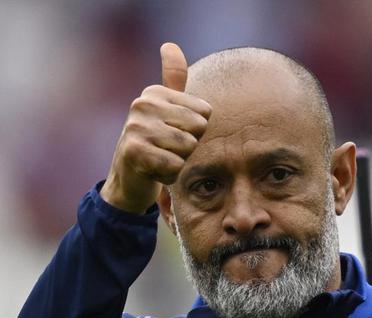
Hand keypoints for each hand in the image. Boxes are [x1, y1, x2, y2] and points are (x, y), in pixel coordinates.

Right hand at [100, 43, 211, 213]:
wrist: (128, 180)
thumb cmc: (155, 144)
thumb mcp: (166, 110)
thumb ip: (173, 80)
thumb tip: (170, 44)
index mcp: (155, 92)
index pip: (205, 112)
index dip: (195, 130)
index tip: (172, 133)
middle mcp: (142, 104)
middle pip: (199, 128)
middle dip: (189, 146)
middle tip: (167, 149)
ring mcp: (135, 127)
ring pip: (188, 147)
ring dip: (179, 160)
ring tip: (160, 158)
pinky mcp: (134, 152)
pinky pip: (175, 165)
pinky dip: (170, 174)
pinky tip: (154, 171)